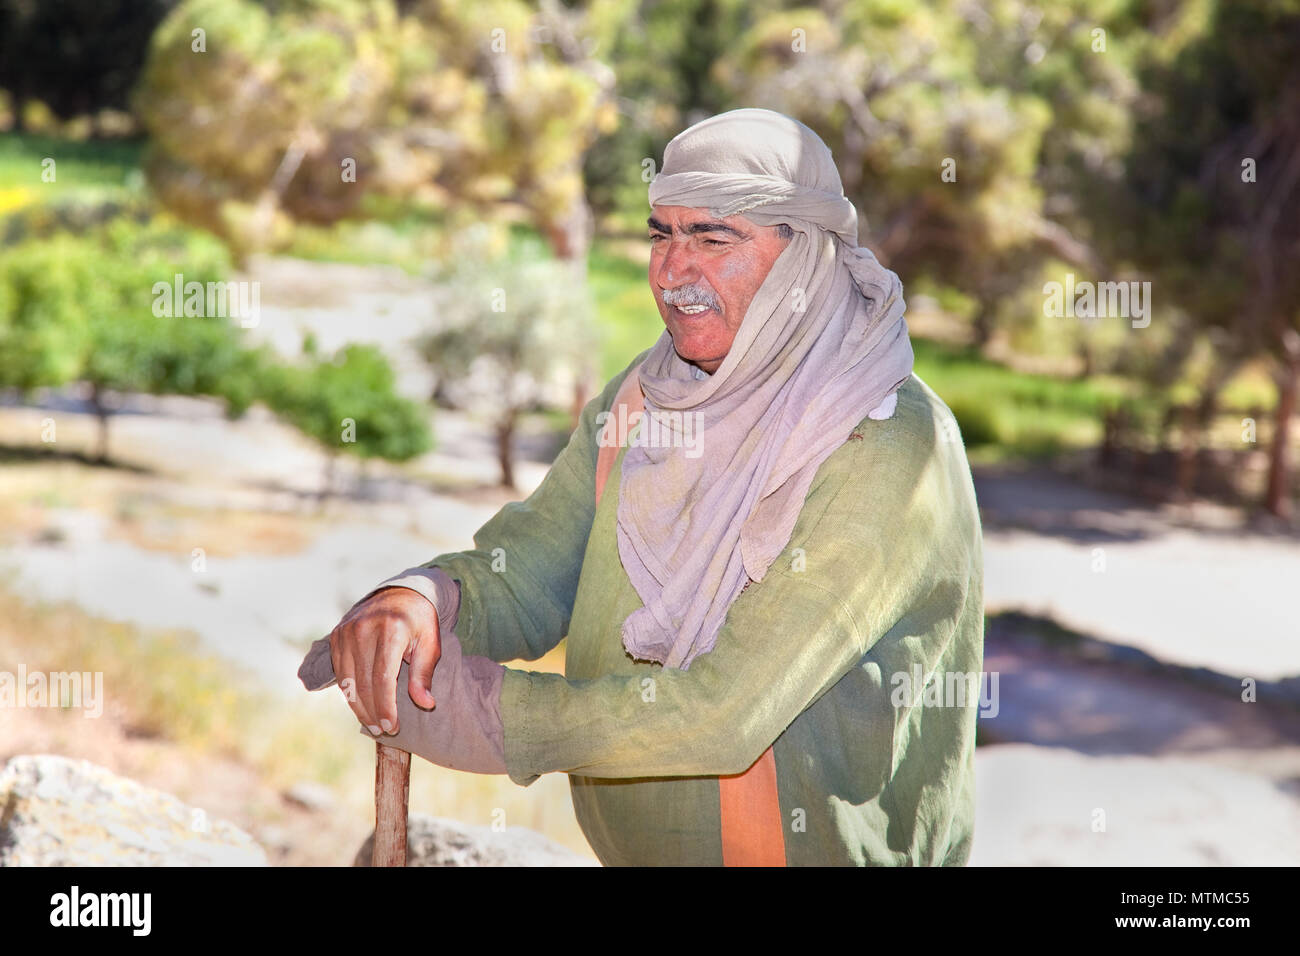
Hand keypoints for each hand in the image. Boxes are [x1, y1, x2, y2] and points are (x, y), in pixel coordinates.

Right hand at [328, 587, 441, 735]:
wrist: (399, 593)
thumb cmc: (419, 621)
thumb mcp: (431, 642)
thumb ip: (424, 673)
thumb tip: (426, 704)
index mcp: (391, 629)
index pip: (383, 678)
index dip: (386, 706)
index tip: (393, 727)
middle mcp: (364, 629)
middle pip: (364, 683)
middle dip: (373, 712)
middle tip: (384, 731)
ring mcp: (347, 632)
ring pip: (348, 681)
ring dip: (359, 707)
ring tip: (373, 725)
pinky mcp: (337, 636)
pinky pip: (341, 672)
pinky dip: (349, 692)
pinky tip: (361, 706)